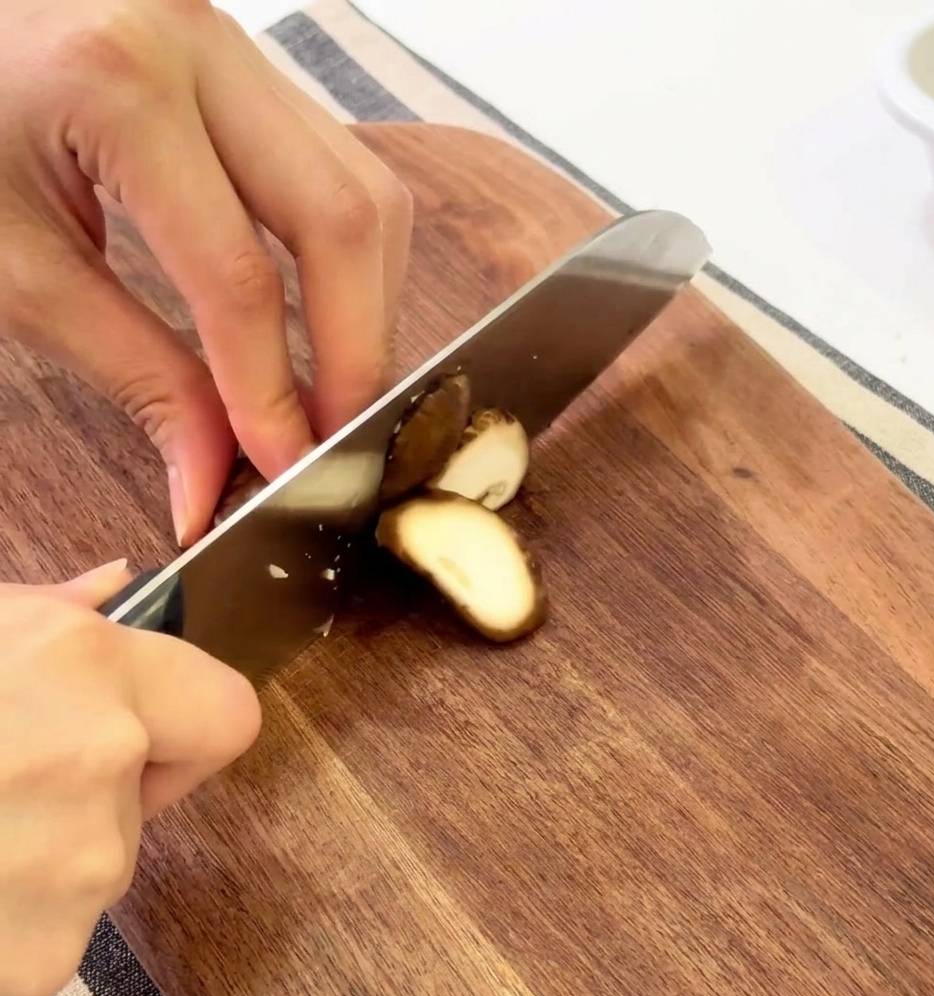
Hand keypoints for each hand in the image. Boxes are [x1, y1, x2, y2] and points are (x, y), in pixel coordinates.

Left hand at [0, 0, 412, 545]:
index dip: (272, 388)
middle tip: (340, 437)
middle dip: (357, 349)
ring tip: (337, 387)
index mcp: (117, 89)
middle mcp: (202, 50)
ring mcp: (241, 54)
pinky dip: (351, 264)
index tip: (288, 464)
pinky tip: (328, 317)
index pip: (238, 274)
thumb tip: (212, 477)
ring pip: (368, 193)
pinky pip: (347, 173)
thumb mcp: (19, 270)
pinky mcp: (259, 76)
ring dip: (368, 305)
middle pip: (344, 219)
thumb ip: (132, 372)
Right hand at [0, 561, 260, 995]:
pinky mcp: (36, 964)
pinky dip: (4, 924)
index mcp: (84, 668)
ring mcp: (72, 874)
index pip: (228, 711)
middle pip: (149, 795)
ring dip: (38, 856)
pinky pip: (48, 935)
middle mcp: (98, 764)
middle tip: (0, 782)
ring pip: (95, 867)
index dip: (189, 721)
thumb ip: (49, 614)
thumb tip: (117, 585)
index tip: (145, 730)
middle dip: (96, 790)